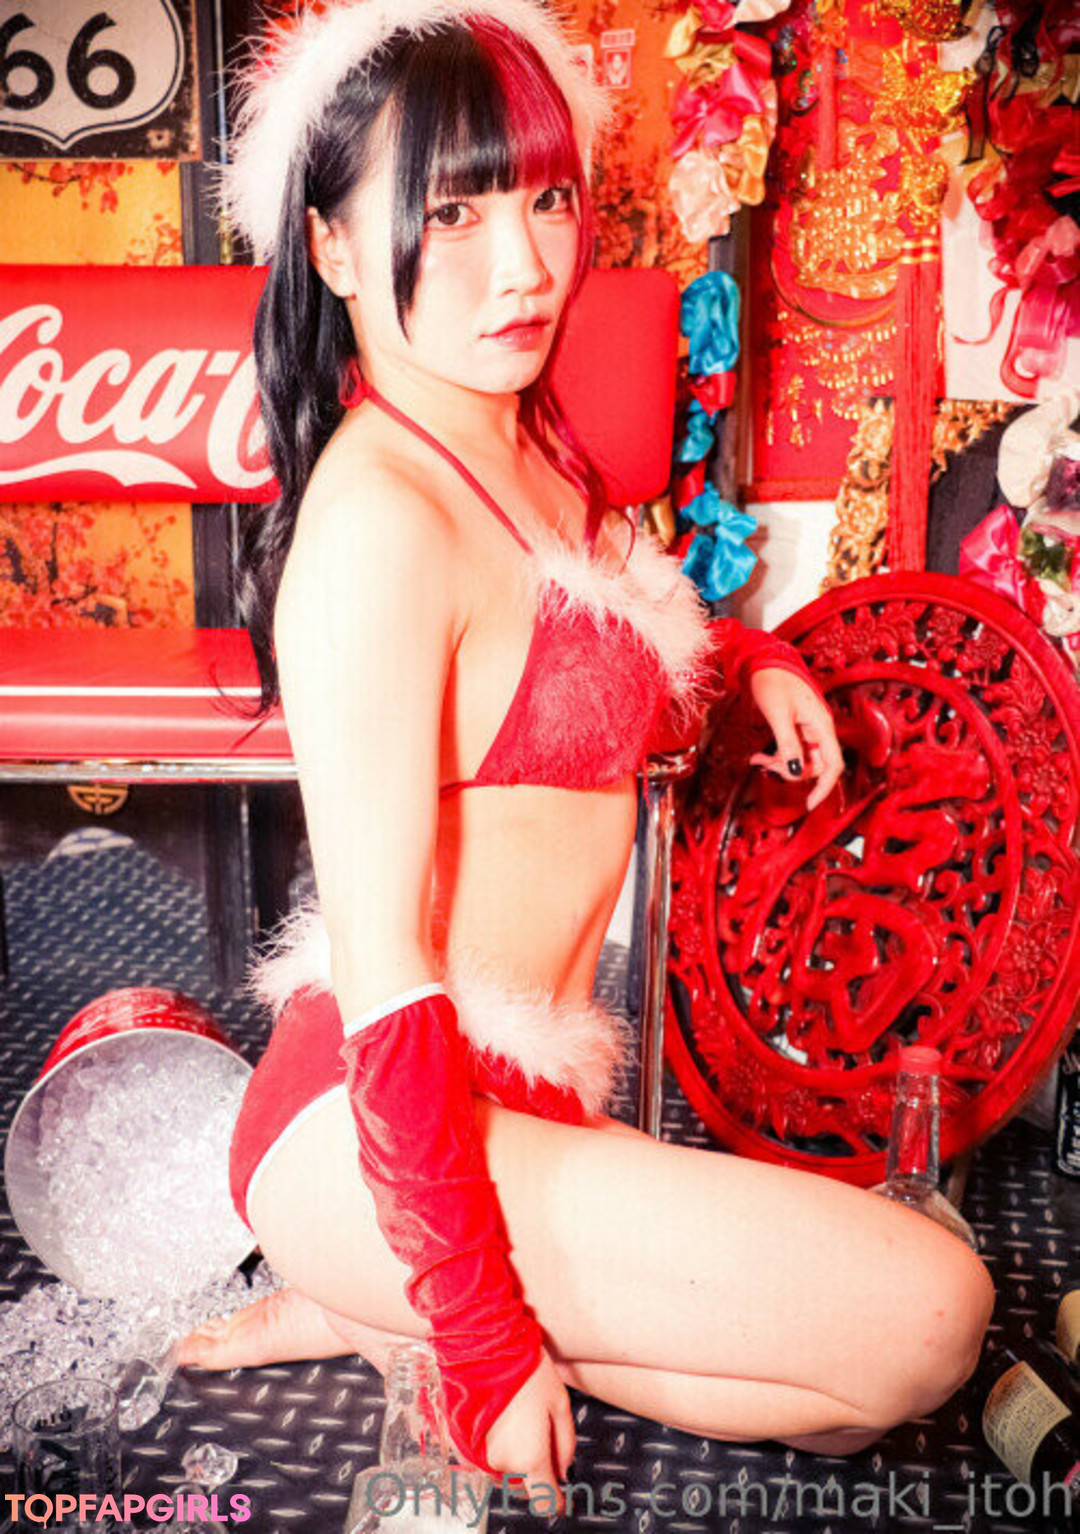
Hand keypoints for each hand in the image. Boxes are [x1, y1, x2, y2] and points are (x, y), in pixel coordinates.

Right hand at [482, 1346, 574, 1515]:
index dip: (557, 1499)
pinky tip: (500, 1418)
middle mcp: (500, 1463)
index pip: (546, 1500)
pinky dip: (494, 1445)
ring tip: (520, 1418)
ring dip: (514, 1457)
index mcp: (529, 1457)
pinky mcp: (459, 1443)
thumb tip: (564, 1469)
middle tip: (542, 1432)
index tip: (563, 1497)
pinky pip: (483, 1456)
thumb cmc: (523, 1368)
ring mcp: (476, 1454)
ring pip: (503, 1469)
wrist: (483, 1344)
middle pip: (524, 1483)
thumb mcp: (560, 1402)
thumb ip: (565, 1444)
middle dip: (536, 1468)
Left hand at [748, 667, 843, 812]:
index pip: (833, 765)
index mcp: (821, 725)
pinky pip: (792, 750)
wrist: (766, 660)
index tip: (811, 805)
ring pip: (801, 759)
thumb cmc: (774, 681)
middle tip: (766, 765)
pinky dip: (777, 755)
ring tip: (757, 759)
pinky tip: (758, 756)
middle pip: (816, 766)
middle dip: (792, 772)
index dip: (825, 787)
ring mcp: (809, 729)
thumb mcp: (778, 714)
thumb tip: (794, 770)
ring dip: (781, 764)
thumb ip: (788, 743)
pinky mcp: (797, 728)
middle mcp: (820, 729)